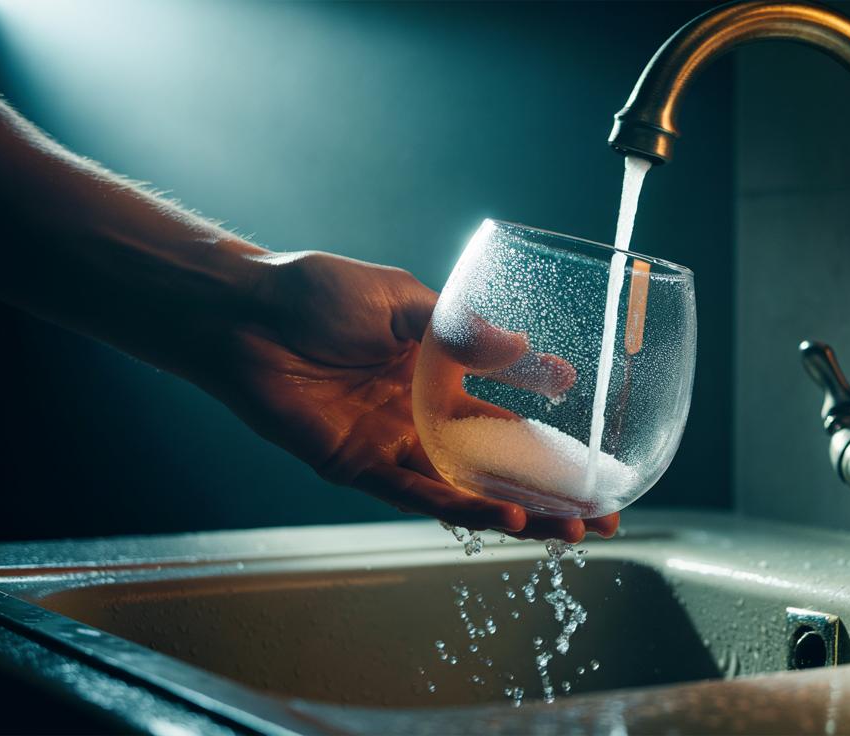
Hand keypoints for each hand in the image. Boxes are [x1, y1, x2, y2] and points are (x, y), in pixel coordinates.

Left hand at [202, 250, 618, 541]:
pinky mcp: (361, 467)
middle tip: (603, 511)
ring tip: (573, 528)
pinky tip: (510, 517)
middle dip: (552, 490)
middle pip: (498, 464)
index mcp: (435, 375)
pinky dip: (463, 508)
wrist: (246, 315)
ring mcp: (395, 446)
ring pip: (469, 490)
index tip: (593, 430)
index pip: (505, 407)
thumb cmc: (315, 294)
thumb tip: (522, 348)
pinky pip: (420, 495)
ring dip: (522, 512)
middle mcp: (422, 418)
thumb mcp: (403, 301)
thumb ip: (459, 332)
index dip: (548, 421)